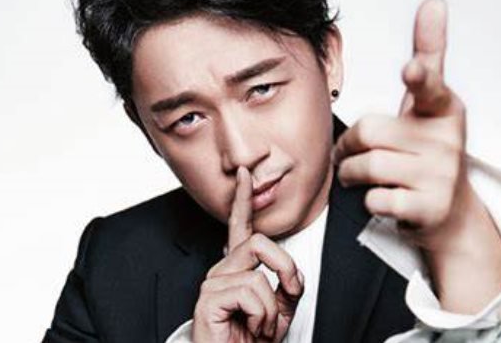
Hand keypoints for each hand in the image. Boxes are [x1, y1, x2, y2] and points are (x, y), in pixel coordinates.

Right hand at [192, 167, 303, 342]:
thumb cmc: (251, 342)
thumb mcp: (280, 310)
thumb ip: (288, 285)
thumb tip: (291, 273)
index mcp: (237, 269)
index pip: (239, 227)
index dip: (243, 199)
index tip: (245, 175)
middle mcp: (222, 271)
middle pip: (260, 244)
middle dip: (285, 270)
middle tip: (287, 295)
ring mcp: (213, 284)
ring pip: (259, 275)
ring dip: (271, 309)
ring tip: (260, 326)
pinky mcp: (208, 300)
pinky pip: (251, 293)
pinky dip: (262, 316)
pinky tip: (251, 329)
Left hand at [333, 0, 500, 311]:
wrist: (450, 213)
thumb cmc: (427, 151)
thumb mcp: (429, 104)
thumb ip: (428, 56)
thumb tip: (434, 1)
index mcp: (443, 108)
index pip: (429, 85)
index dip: (418, 76)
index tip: (410, 68)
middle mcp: (446, 140)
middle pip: (368, 130)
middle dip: (350, 145)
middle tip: (357, 154)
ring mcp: (441, 175)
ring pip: (366, 165)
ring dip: (352, 174)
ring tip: (365, 177)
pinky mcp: (429, 208)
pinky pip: (375, 198)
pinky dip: (369, 201)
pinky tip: (386, 199)